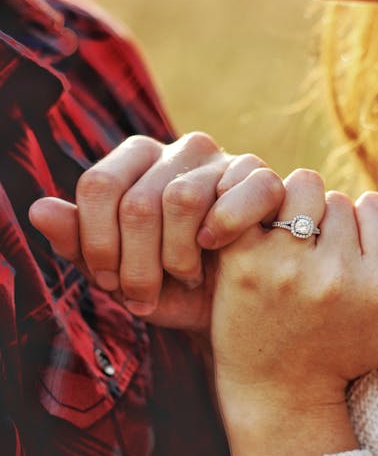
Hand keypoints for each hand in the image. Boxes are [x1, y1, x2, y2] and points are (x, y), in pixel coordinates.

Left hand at [29, 133, 283, 332]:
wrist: (228, 307)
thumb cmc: (168, 286)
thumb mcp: (118, 273)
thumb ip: (78, 243)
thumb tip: (39, 210)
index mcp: (136, 159)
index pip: (98, 185)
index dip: (96, 243)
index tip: (106, 282)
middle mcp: (178, 149)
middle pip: (136, 201)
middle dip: (136, 265)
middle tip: (143, 297)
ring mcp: (222, 159)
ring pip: (181, 199)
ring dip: (178, 257)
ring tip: (185, 278)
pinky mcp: (261, 177)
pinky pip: (239, 192)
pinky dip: (224, 229)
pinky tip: (217, 251)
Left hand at [211, 169, 377, 455]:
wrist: (279, 391)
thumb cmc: (344, 354)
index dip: (365, 224)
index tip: (350, 248)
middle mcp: (337, 275)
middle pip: (339, 200)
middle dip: (330, 222)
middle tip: (316, 253)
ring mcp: (288, 266)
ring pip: (303, 190)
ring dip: (298, 208)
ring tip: (290, 240)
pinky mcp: (245, 261)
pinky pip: (260, 199)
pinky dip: (261, 208)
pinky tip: (261, 233)